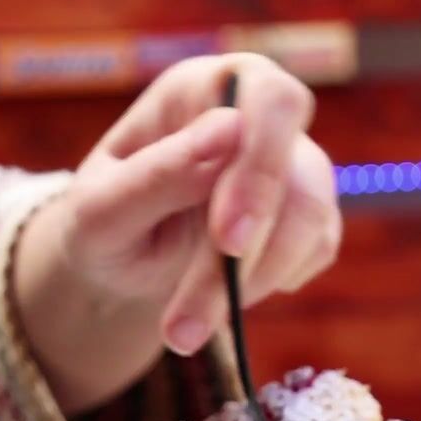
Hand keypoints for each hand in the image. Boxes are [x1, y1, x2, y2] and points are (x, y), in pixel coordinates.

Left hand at [15, 53, 340, 413]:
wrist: (120, 268)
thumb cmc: (103, 225)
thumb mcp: (103, 208)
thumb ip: (158, 172)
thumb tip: (228, 128)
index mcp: (202, 91)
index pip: (266, 98)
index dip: (260, 165)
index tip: (227, 239)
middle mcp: (257, 119)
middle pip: (297, 167)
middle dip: (252, 250)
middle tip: (192, 321)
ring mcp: (290, 166)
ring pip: (311, 217)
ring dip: (253, 283)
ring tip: (185, 330)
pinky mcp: (307, 215)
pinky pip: (317, 248)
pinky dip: (271, 284)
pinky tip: (223, 296)